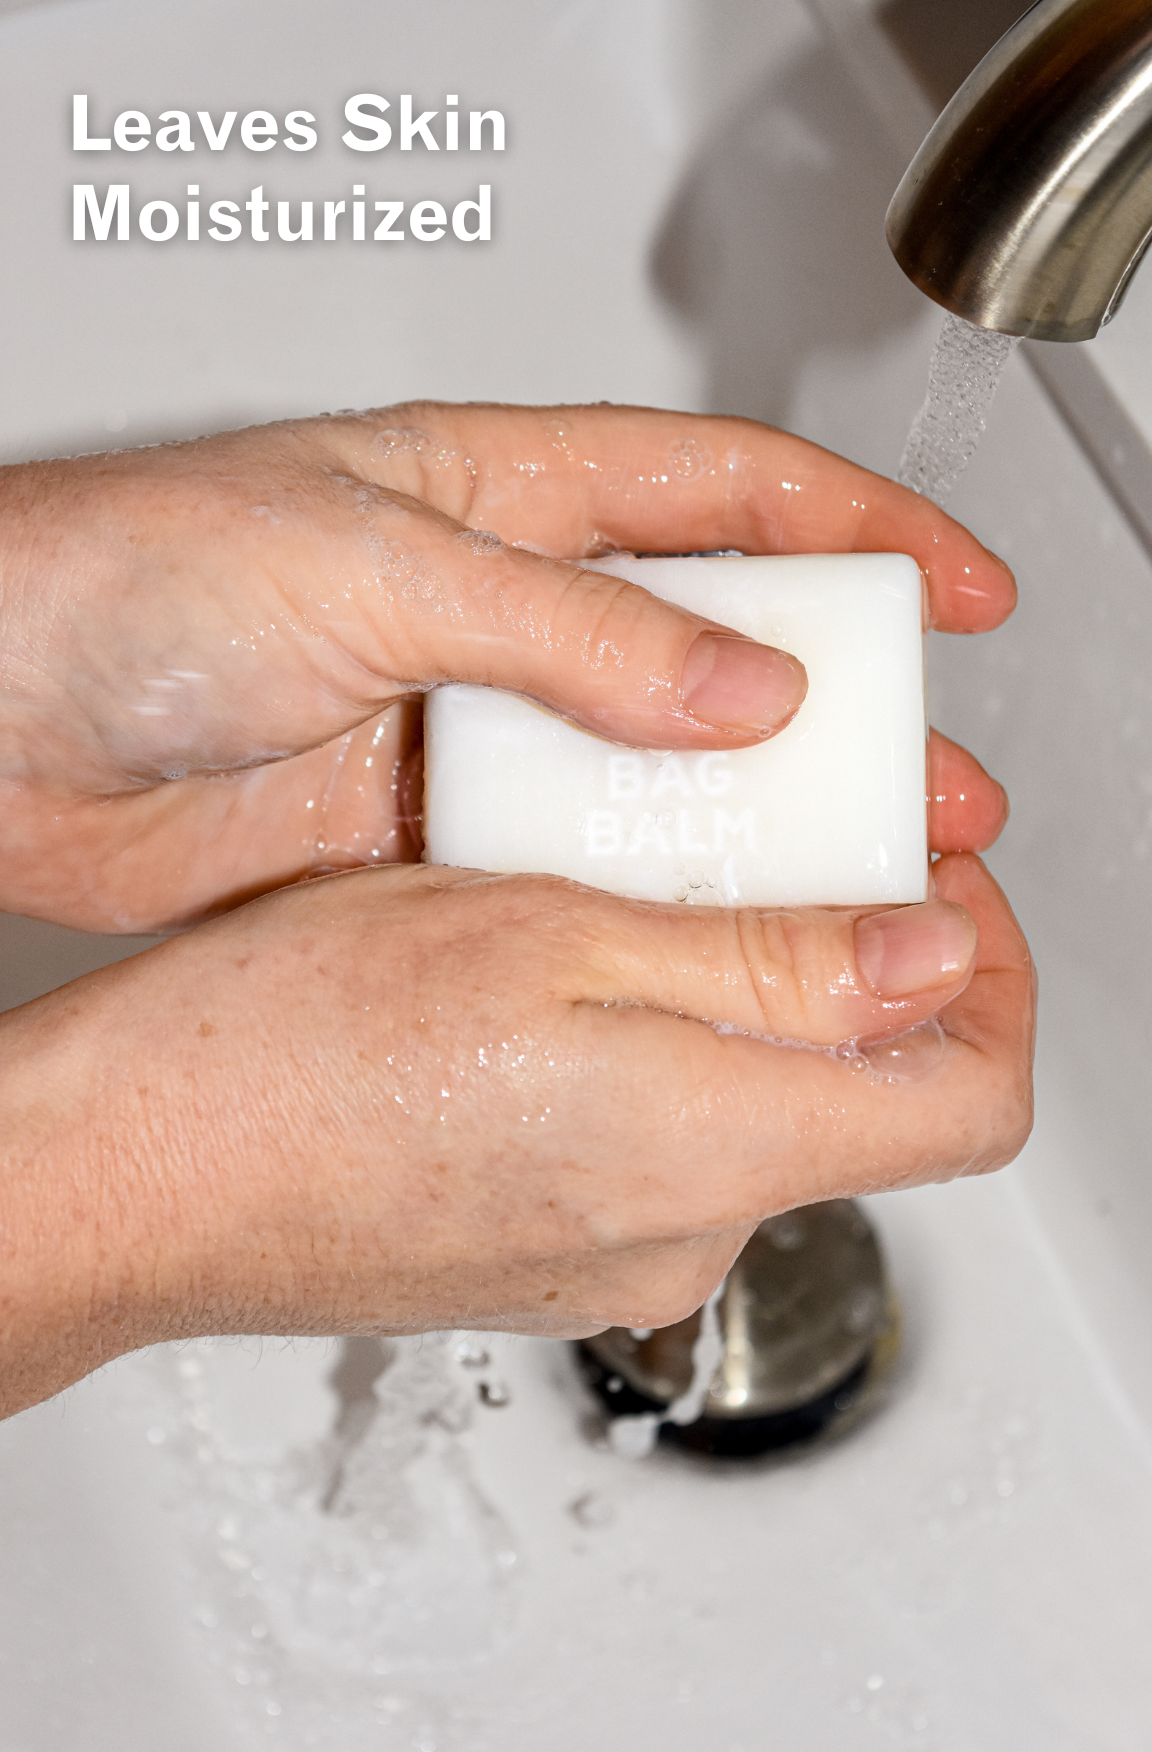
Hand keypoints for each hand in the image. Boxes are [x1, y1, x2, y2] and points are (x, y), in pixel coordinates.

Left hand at [0, 404, 1012, 930]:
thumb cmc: (130, 580)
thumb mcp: (374, 569)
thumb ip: (572, 630)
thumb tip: (742, 681)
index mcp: (497, 493)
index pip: (722, 490)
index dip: (857, 531)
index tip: (953, 590)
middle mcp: (498, 608)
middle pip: (714, 644)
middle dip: (838, 705)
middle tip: (928, 778)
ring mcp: (468, 723)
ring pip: (652, 770)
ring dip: (751, 820)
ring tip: (851, 874)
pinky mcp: (424, 827)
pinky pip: (565, 857)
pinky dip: (638, 891)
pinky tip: (700, 926)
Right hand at [0, 850, 1032, 1417]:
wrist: (131, 1174)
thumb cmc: (285, 1050)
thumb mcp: (549, 936)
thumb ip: (770, 964)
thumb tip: (932, 958)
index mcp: (708, 1149)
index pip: (973, 1097)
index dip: (996, 975)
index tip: (940, 880)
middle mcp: (680, 1234)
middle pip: (865, 1100)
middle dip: (858, 965)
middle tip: (781, 844)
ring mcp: (609, 1259)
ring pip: (753, 1113)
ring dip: (740, 999)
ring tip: (639, 889)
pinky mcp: (542, 1257)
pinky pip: (657, 1148)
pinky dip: (655, 1054)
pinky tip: (558, 978)